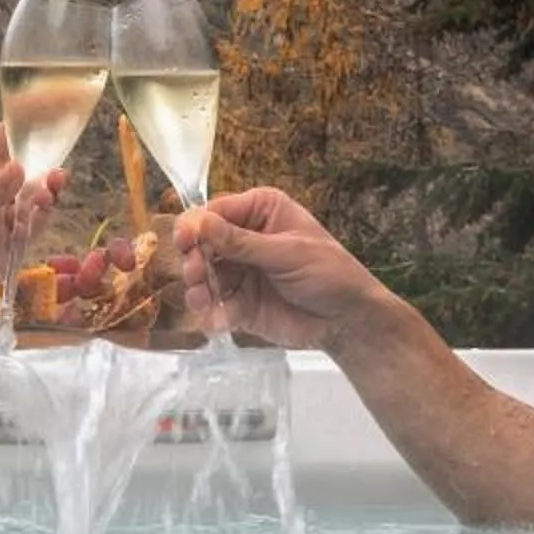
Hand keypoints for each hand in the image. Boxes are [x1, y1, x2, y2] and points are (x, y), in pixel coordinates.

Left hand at [0, 124, 60, 312]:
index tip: (46, 116)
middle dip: (44, 168)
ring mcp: (5, 217)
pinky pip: (33, 229)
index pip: (4, 141)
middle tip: (56, 170)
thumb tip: (21, 167)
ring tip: (52, 190)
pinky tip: (41, 212)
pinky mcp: (12, 244)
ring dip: (46, 194)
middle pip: (27, 172)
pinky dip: (40, 220)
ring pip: (34, 200)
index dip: (24, 129)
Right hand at [174, 187, 389, 350]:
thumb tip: (199, 223)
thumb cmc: (328, 272)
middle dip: (195, 260)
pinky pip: (214, 306)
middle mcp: (244, 237)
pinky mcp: (239, 303)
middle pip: (201, 244)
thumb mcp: (287, 253)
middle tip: (197, 275)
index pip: (215, 212)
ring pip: (202, 276)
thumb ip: (241, 242)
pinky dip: (211, 314)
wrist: (347, 320)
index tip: (186, 242)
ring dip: (198, 289)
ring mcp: (240, 272)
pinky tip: (218, 322)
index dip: (196, 226)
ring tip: (202, 300)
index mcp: (260, 211)